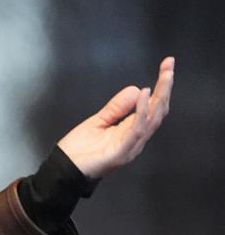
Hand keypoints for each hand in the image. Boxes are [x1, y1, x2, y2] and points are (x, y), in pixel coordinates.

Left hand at [57, 56, 174, 178]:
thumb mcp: (99, 121)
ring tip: (164, 76)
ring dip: (159, 96)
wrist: (64, 170)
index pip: (152, 107)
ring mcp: (130, 146)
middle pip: (158, 111)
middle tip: (170, 66)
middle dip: (165, 88)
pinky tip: (143, 96)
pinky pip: (135, 130)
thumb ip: (117, 108)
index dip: (161, 87)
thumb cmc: (80, 149)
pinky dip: (141, 112)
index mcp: (132, 131)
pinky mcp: (121, 152)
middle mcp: (136, 139)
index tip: (166, 65)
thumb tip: (137, 89)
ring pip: (152, 119)